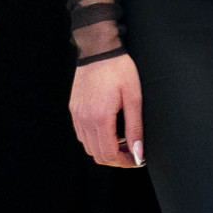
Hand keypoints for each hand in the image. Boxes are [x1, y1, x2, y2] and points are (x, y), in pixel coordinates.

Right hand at [70, 52, 144, 167]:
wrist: (98, 50)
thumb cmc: (119, 69)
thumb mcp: (134, 98)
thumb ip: (135, 128)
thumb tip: (138, 153)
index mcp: (100, 119)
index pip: (109, 155)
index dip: (125, 162)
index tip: (137, 158)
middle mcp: (85, 120)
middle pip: (98, 155)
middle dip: (117, 159)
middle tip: (133, 151)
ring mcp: (77, 116)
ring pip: (89, 147)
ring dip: (106, 150)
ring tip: (123, 141)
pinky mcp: (74, 110)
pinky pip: (82, 135)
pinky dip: (95, 140)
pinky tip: (109, 130)